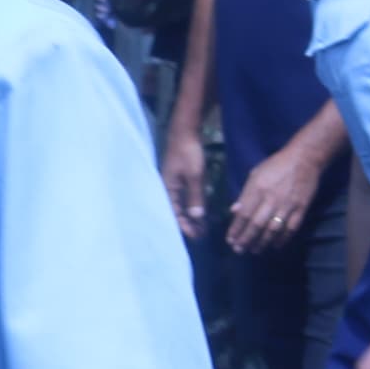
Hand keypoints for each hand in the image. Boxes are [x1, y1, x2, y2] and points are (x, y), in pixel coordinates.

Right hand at [157, 126, 207, 240]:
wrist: (185, 131)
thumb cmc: (187, 152)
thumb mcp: (194, 175)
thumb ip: (195, 196)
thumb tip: (196, 216)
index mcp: (167, 189)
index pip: (174, 213)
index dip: (184, 226)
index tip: (196, 236)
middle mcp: (168, 188)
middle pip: (176, 212)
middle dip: (188, 225)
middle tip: (201, 236)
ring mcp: (174, 184)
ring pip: (181, 206)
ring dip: (191, 217)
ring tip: (202, 228)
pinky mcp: (180, 179)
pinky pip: (185, 198)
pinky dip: (193, 206)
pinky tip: (201, 213)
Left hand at [223, 143, 324, 252]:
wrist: (304, 159)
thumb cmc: (276, 165)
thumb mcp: (255, 174)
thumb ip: (245, 194)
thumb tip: (234, 211)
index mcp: (258, 189)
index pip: (244, 214)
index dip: (236, 229)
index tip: (230, 240)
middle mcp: (271, 199)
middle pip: (256, 224)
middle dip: (246, 239)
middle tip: (239, 250)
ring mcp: (287, 205)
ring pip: (273, 229)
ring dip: (263, 242)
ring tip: (255, 250)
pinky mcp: (301, 208)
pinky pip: (291, 227)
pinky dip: (283, 239)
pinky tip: (276, 246)